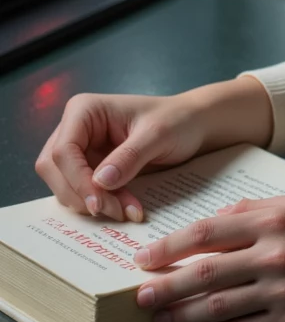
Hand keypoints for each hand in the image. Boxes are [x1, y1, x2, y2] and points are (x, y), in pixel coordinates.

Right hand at [34, 92, 211, 222]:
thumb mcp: (158, 135)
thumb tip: (100, 182)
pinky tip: (126, 208)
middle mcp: (75, 128)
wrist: (192, 126)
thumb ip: (129, 156)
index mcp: (84, 110)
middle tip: (116, 212)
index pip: (63, 150)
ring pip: (64, 184)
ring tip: (127, 210)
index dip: (76, 180)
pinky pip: (81, 191)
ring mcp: (80, 149)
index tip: (99, 204)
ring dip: (92, 203)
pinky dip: (101, 203)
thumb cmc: (177, 121)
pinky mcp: (89, 168)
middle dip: (82, 195)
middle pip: (54, 170)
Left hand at [133, 195, 284, 321]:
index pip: (208, 232)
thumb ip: (261, 210)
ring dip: (182, 315)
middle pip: (204, 271)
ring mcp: (283, 291)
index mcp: (276, 220)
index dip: (171, 246)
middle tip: (140, 295)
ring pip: (217, 306)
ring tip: (159, 321)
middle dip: (166, 284)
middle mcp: (275, 254)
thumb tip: (218, 219)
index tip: (146, 257)